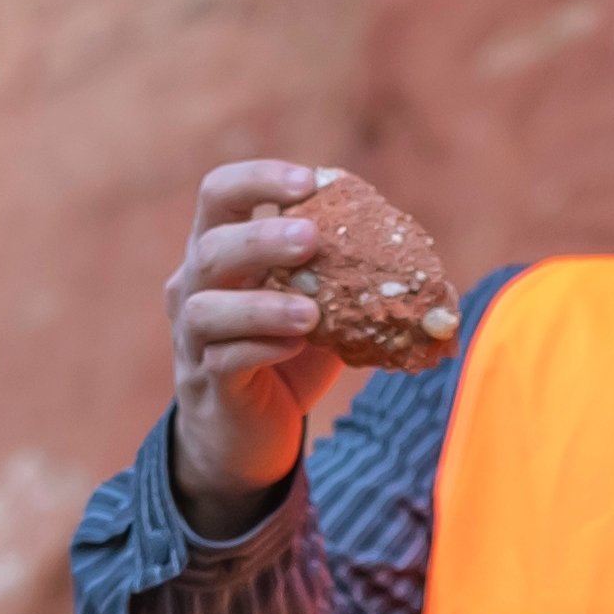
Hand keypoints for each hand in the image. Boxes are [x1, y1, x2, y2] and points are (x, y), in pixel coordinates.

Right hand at [164, 157, 346, 524]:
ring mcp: (193, 338)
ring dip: (261, 305)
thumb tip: (420, 258)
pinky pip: (223, 360)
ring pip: (205, 308)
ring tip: (311, 311)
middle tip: (313, 238)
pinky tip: (296, 347)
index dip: (258, 179)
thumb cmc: (285, 355)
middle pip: (209, 247)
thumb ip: (344, 275)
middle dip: (261, 239)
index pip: (220, 194)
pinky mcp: (206, 383)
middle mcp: (194, 287)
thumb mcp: (317, 305)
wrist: (248, 435)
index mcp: (220, 251)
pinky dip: (262, 349)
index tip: (309, 181)